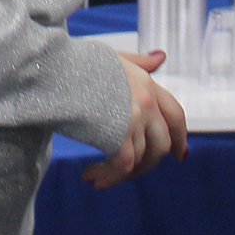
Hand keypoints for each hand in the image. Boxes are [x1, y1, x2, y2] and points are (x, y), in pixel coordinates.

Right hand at [82, 49, 189, 188]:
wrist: (53, 67)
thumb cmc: (77, 61)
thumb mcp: (113, 57)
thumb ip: (139, 62)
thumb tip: (161, 57)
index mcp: (147, 81)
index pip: (175, 114)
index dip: (180, 136)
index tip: (180, 155)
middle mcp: (147, 100)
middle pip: (161, 143)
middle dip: (148, 164)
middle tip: (131, 174)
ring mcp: (135, 117)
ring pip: (141, 159)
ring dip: (120, 175)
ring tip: (96, 177)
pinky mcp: (118, 134)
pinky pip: (122, 166)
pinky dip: (109, 177)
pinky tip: (91, 177)